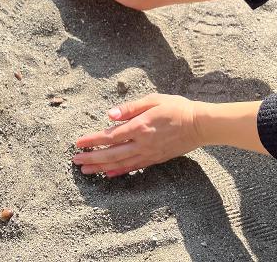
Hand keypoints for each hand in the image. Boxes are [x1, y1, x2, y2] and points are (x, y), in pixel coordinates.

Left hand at [72, 94, 202, 176]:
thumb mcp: (152, 100)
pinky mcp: (156, 159)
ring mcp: (149, 153)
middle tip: (76, 161)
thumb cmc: (176, 108)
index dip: (92, 140)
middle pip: (111, 154)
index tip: (78, 143)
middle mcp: (142, 143)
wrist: (200, 124)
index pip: (110, 136)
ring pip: (120, 163)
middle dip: (92, 158)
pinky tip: (108, 174)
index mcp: (139, 126)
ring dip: (101, 167)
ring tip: (86, 171)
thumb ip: (130, 108)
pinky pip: (134, 167)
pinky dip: (120, 172)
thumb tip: (109, 114)